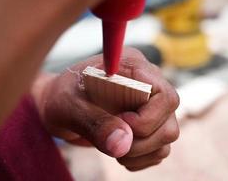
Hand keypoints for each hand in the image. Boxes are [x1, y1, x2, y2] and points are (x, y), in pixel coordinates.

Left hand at [34, 48, 179, 170]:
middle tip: (112, 143)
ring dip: (139, 152)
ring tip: (110, 146)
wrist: (57, 106)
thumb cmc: (61, 98)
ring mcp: (151, 106)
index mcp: (133, 68)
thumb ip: (94, 122)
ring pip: (167, 137)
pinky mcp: (150, 125)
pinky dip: (139, 158)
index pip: (165, 95)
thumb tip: (122, 144)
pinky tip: (117, 150)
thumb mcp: (69, 106)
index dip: (147, 119)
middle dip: (141, 142)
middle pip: (170, 121)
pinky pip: (159, 149)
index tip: (119, 124)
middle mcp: (149, 85)